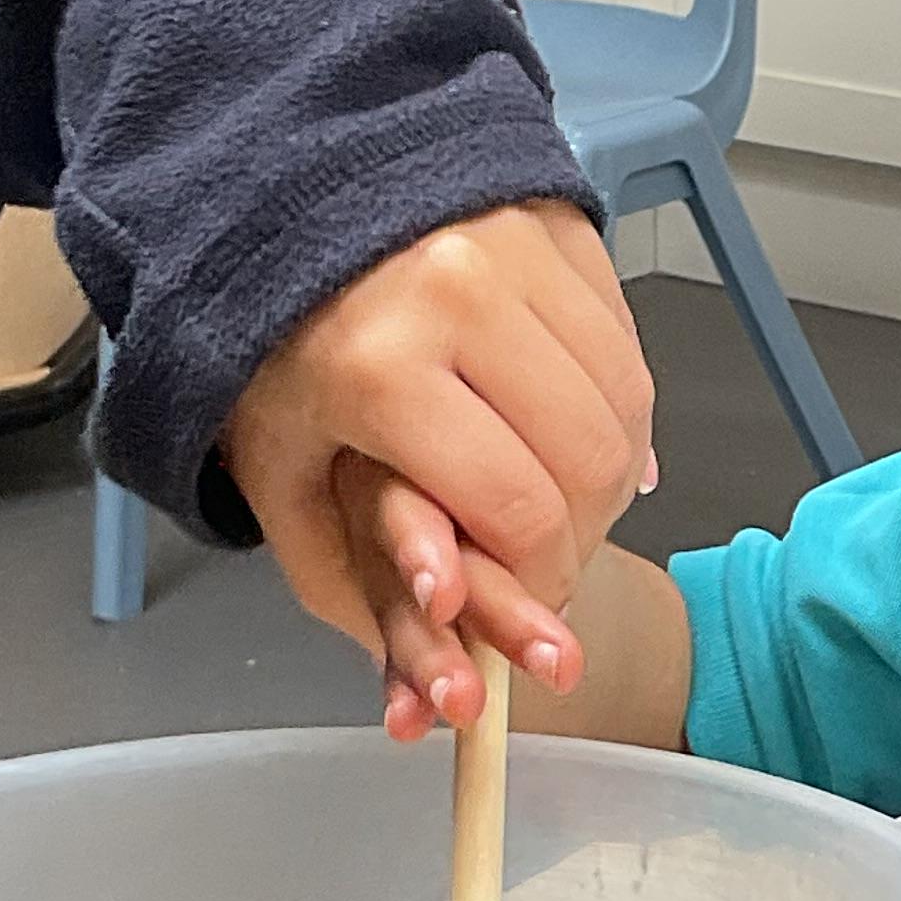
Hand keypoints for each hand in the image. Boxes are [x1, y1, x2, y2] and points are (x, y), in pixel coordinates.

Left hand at [223, 202, 654, 730]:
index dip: (540, 579)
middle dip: (585, 534)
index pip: (518, 508)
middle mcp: (459, 295)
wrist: (273, 194)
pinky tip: (575, 426)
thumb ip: (358, 591)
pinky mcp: (557, 222)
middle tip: (548, 560)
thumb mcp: (283, 478)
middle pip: (592, 461)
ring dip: (612, 474)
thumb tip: (429, 705)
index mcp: (380, 367)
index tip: (528, 606)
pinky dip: (618, 404)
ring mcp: (517, 246)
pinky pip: (627, 344)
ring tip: (560, 495)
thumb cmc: (272, 344)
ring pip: (628, 403)